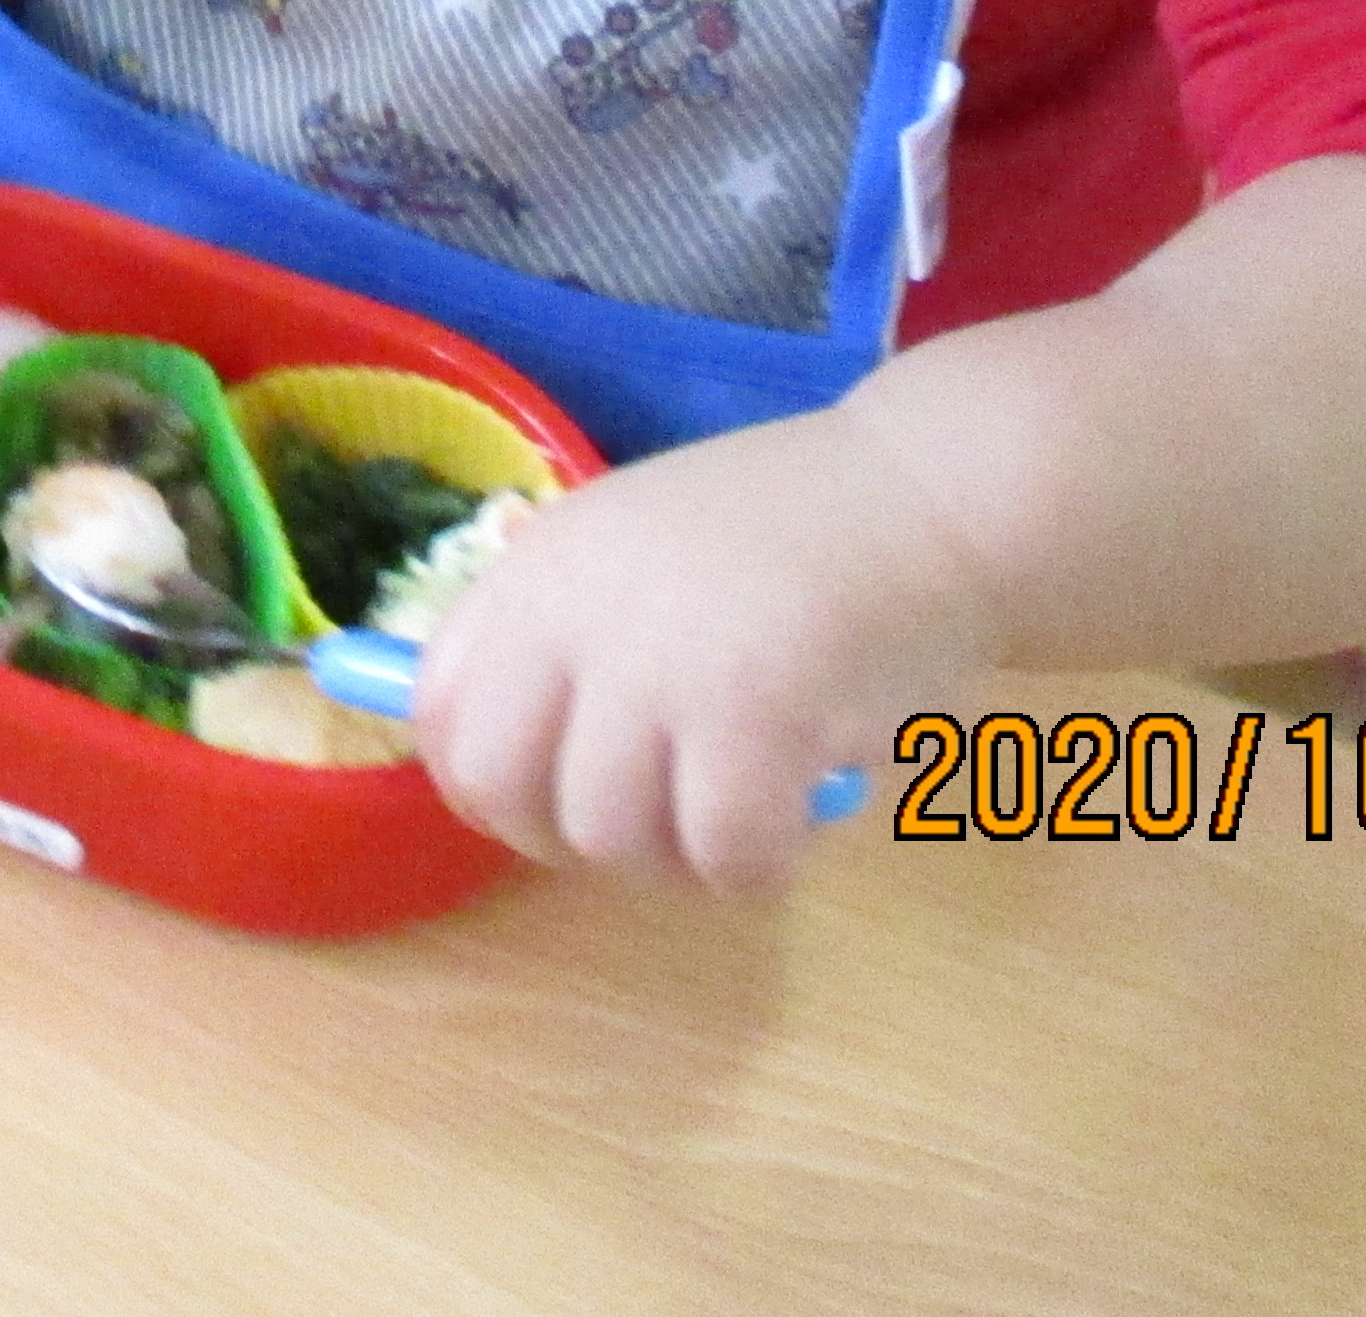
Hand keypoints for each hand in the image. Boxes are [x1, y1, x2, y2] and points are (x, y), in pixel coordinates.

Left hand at [410, 409, 995, 893]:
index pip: (439, 710)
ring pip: (610, 838)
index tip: (548, 802)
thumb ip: (564, 637)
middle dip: (562, 839)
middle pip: (501, 791)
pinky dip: (756, 869)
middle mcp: (577, 612)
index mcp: (538, 569)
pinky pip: (720, 856)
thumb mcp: (633, 549)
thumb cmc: (788, 532)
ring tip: (735, 813)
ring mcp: (662, 664)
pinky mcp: (757, 717)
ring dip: (673, 859)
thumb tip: (499, 758)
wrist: (926, 496)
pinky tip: (794, 824)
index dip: (485, 782)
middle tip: (644, 827)